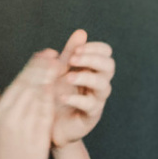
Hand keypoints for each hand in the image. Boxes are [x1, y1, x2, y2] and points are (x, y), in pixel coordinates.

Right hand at [0, 47, 61, 158]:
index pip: (17, 84)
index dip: (31, 68)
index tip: (41, 56)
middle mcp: (10, 118)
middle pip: (28, 87)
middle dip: (42, 69)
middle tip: (54, 54)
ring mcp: (24, 128)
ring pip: (38, 97)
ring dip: (50, 80)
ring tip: (60, 66)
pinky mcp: (37, 137)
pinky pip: (46, 115)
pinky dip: (52, 100)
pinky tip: (60, 89)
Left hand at [50, 30, 112, 147]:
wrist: (48, 126)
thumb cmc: (55, 96)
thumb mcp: (59, 72)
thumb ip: (70, 53)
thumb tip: (81, 32)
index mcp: (92, 70)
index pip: (105, 53)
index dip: (94, 48)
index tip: (75, 49)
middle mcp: (98, 84)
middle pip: (108, 66)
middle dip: (92, 59)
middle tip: (72, 59)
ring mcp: (96, 100)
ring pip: (104, 86)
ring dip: (86, 78)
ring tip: (68, 77)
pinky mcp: (90, 117)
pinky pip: (91, 106)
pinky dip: (76, 99)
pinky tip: (62, 96)